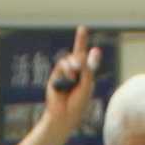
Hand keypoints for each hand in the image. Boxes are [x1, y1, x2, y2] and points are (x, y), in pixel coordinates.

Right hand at [39, 24, 99, 141]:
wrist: (64, 115)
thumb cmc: (78, 103)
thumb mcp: (87, 85)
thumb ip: (86, 69)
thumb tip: (81, 54)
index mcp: (85, 76)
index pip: (88, 60)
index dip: (86, 47)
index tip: (84, 31)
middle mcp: (75, 73)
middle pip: (78, 53)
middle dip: (80, 40)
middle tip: (82, 29)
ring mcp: (65, 74)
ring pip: (70, 59)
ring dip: (74, 64)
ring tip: (75, 74)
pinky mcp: (56, 76)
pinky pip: (63, 65)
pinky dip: (67, 70)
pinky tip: (69, 79)